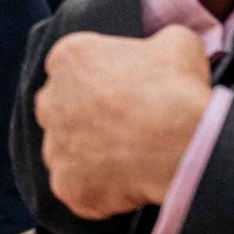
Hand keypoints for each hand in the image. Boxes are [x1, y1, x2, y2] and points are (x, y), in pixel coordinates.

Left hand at [34, 26, 213, 219]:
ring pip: (65, 151)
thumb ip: (155, 43)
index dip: (99, 79)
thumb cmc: (177, 88)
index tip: (123, 91)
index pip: (72, 66)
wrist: (183, 143)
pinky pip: (77, 189)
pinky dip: (98, 191)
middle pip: (60, 108)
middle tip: (123, 126)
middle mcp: (50, 100)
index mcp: (69, 57)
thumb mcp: (176, 43)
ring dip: (88, 155)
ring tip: (128, 159)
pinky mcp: (65, 185)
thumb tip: (160, 51)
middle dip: (84, 116)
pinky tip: (128, 185)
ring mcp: (54, 147)